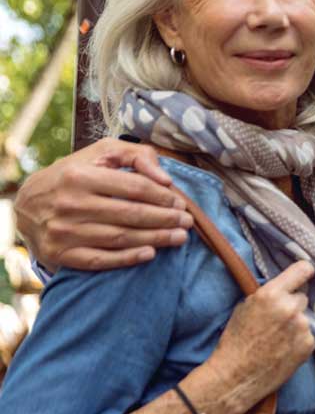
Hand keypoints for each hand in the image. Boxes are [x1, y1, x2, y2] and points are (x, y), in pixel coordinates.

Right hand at [14, 138, 192, 271]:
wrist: (27, 204)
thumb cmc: (74, 174)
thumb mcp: (101, 153)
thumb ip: (136, 155)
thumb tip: (165, 178)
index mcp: (80, 176)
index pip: (134, 188)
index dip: (162, 197)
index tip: (181, 203)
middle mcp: (70, 203)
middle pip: (131, 215)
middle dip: (165, 220)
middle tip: (187, 223)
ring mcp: (64, 231)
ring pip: (120, 238)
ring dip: (155, 239)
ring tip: (179, 238)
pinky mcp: (60, 253)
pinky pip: (100, 260)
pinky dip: (127, 259)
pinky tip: (150, 254)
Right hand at [197, 261, 314, 413]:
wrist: (235, 376)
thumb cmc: (235, 341)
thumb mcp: (246, 307)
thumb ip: (269, 294)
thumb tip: (288, 286)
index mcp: (272, 294)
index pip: (303, 269)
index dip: (304, 272)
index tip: (305, 275)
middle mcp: (290, 308)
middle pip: (302, 297)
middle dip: (293, 305)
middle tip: (277, 319)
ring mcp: (302, 327)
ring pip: (305, 318)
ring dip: (296, 324)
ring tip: (277, 339)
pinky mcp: (308, 344)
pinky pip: (308, 335)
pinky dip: (299, 340)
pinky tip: (283, 349)